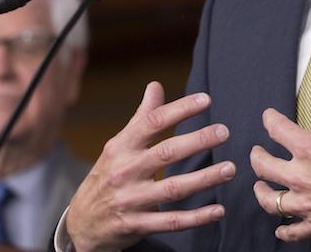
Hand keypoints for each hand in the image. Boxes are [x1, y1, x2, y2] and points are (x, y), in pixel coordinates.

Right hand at [65, 82, 234, 251]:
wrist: (81, 223)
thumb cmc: (107, 176)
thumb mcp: (118, 146)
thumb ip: (142, 118)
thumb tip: (156, 85)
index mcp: (121, 147)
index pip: (152, 123)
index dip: (180, 109)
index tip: (207, 100)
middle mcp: (125, 172)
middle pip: (166, 153)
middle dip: (197, 141)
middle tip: (224, 131)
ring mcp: (130, 200)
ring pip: (173, 188)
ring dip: (204, 179)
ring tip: (230, 169)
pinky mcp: (137, 225)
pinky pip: (171, 221)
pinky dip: (197, 218)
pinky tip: (218, 210)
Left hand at [250, 55, 310, 242]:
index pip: (278, 130)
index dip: (269, 120)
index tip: (267, 117)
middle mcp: (302, 177)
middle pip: (264, 167)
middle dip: (257, 158)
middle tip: (257, 154)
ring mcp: (307, 204)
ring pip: (270, 201)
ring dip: (263, 193)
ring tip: (261, 188)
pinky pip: (291, 230)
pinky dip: (283, 229)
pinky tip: (280, 228)